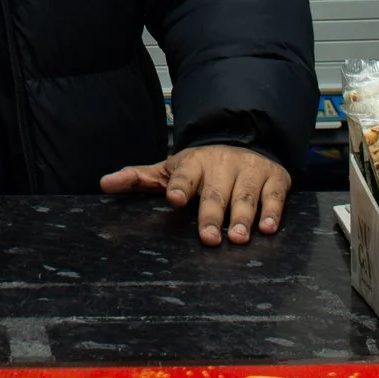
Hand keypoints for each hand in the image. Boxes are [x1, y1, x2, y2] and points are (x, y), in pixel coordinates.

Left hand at [101, 144, 290, 245]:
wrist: (243, 139)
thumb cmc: (200, 166)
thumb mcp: (168, 169)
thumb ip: (139, 178)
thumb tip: (104, 183)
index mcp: (193, 164)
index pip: (184, 174)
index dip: (179, 185)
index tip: (174, 198)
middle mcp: (222, 165)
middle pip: (215, 192)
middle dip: (211, 214)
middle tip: (209, 238)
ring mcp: (249, 171)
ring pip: (245, 195)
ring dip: (243, 217)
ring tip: (238, 238)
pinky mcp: (274, 178)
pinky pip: (274, 196)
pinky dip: (273, 212)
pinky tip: (269, 228)